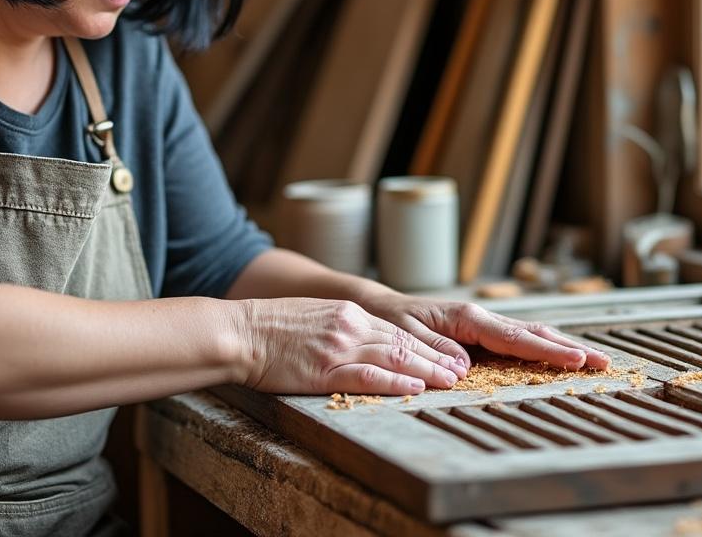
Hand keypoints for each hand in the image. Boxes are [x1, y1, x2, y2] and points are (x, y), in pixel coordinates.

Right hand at [237, 297, 469, 395]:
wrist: (239, 332)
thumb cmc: (269, 328)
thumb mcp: (313, 317)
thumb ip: (341, 326)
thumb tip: (364, 341)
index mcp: (347, 313)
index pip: (396, 331)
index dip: (426, 346)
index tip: (447, 357)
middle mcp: (349, 325)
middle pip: (403, 343)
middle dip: (436, 358)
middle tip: (462, 372)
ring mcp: (338, 347)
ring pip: (393, 358)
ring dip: (426, 371)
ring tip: (450, 381)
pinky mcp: (324, 369)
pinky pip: (367, 376)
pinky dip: (394, 383)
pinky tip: (413, 388)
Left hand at [356, 290, 611, 371]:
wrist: (377, 308)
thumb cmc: (387, 321)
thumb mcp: (402, 337)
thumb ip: (432, 351)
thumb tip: (464, 370)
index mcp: (466, 318)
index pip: (514, 339)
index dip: (547, 351)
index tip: (576, 360)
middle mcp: (480, 318)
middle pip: (533, 334)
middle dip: (570, 348)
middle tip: (604, 363)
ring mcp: (483, 324)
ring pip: (531, 335)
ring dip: (563, 346)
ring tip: (596, 360)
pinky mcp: (481, 332)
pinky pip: (518, 340)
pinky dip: (544, 347)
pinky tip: (562, 356)